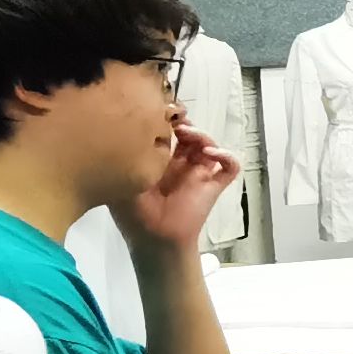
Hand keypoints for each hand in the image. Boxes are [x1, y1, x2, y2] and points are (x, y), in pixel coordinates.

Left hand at [114, 121, 242, 256]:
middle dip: (186, 125)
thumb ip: (128, 159)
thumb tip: (133, 131)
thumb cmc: (133, 215)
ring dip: (204, 136)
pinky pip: (230, 167)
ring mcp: (199, 175)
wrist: (153, 241)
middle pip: (191, 136)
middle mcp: (181, 166)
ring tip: (191, 136)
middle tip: (177, 122)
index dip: (168, 122)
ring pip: (210, 146)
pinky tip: (211, 154)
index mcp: (158, 164)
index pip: (168, 135)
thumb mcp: (122, 181)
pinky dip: (226, 156)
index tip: (161, 113)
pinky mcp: (214, 186)